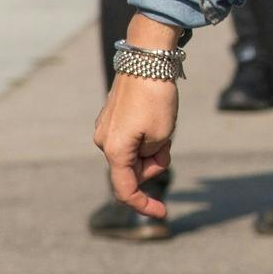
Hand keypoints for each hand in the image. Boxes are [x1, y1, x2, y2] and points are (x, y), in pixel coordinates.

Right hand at [93, 22, 182, 221]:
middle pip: (133, 171)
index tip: (163, 213)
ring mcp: (106, 130)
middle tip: (168, 143)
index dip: (144, 206)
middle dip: (154, 164)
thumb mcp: (162, 136)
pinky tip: (154, 118)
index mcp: (115, 151)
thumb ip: (153, 158)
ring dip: (152, 149)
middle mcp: (104, 142)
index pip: (126, 190)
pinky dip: (146, 138)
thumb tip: (147, 158)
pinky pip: (131, 140)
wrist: (146, 60)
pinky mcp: (112, 119)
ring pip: (134, 155)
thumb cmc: (156, 98)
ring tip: (162, 125)